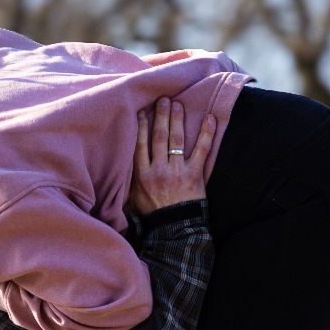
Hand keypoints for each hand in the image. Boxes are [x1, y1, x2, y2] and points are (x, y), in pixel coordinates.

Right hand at [128, 97, 216, 215]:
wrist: (174, 230)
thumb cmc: (154, 216)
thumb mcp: (134, 201)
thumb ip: (129, 184)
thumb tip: (119, 173)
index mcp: (142, 175)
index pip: (140, 145)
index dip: (141, 126)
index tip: (142, 111)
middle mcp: (158, 170)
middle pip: (159, 137)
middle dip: (160, 116)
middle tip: (163, 99)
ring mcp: (176, 171)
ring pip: (176, 140)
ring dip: (177, 120)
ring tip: (178, 104)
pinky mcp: (194, 175)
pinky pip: (201, 150)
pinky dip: (206, 133)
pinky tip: (210, 118)